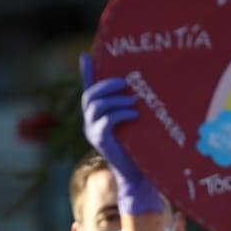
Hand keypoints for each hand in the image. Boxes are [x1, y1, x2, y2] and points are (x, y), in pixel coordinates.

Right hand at [79, 53, 162, 215]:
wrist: (139, 175)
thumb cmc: (142, 148)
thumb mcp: (137, 122)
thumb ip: (133, 107)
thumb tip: (145, 88)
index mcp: (97, 115)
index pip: (89, 89)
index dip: (86, 73)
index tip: (85, 55)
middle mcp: (90, 122)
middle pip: (89, 95)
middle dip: (106, 85)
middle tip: (125, 81)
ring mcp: (92, 131)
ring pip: (95, 106)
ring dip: (116, 100)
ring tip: (134, 100)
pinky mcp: (100, 141)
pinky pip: (105, 121)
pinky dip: (120, 114)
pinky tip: (134, 114)